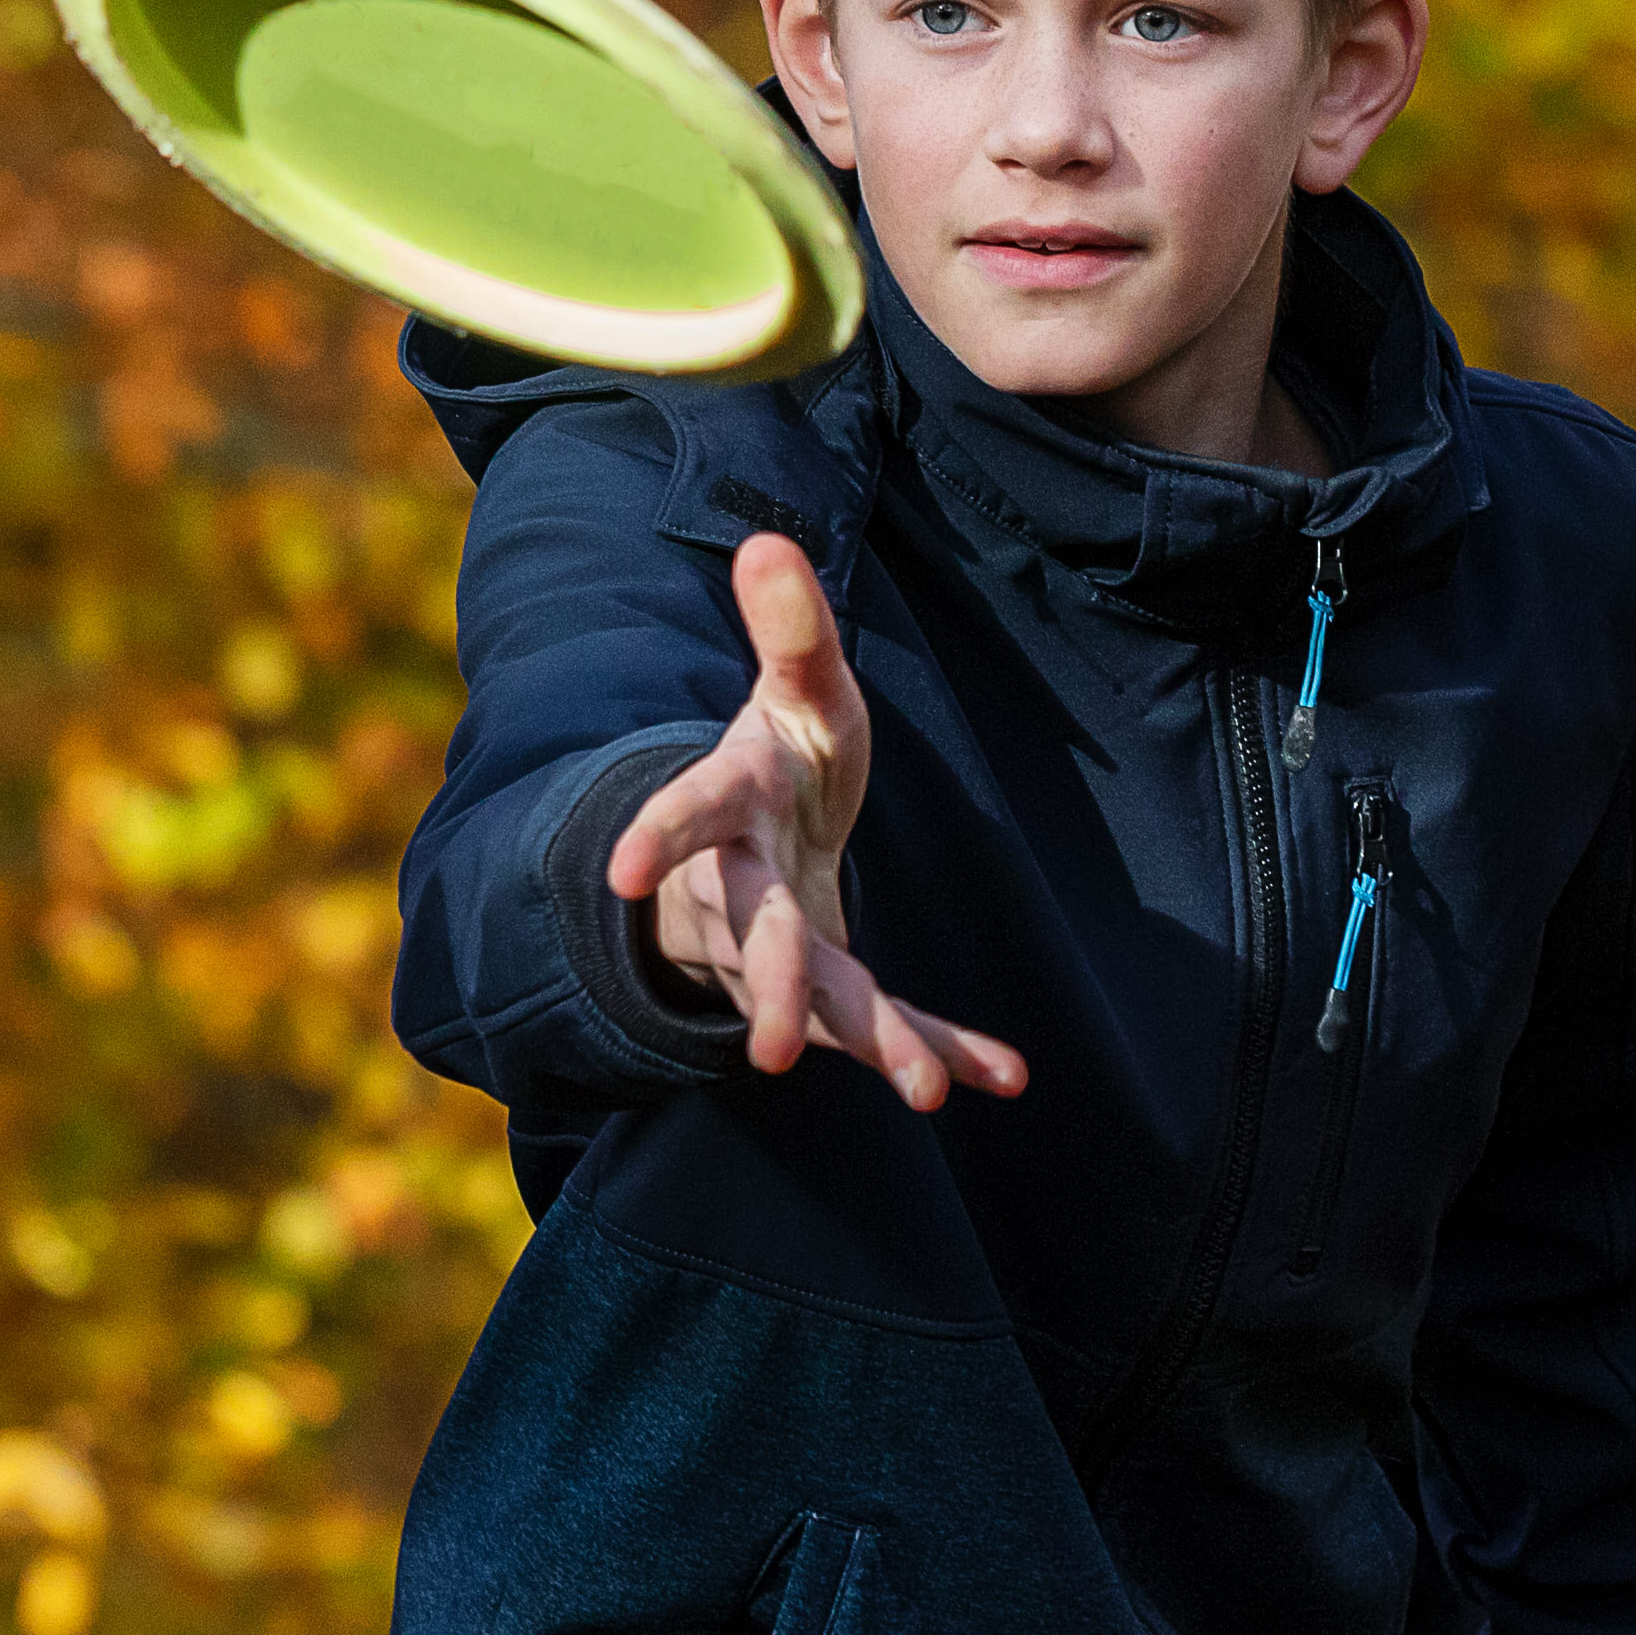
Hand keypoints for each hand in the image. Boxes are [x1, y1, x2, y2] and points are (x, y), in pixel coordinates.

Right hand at [602, 533, 1031, 1109]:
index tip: (627, 871)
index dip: (658, 836)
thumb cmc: (782, 763)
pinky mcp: (838, 997)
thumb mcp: (795, 694)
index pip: (692, 817)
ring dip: (877, 1044)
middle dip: (770, 989)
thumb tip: (768, 542)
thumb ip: (791, 631)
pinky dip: (950, 1049)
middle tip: (774, 1054)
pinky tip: (1007, 1076)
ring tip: (928, 1092)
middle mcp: (746, 895)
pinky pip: (892, 1024)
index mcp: (734, 809)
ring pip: (826, 1004)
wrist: (762, 854)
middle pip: (754, 941)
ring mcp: (789, 956)